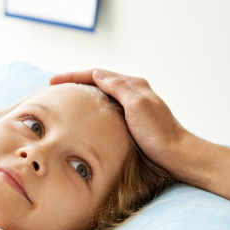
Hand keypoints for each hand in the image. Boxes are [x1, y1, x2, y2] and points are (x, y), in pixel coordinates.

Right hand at [49, 69, 196, 177]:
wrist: (176, 154)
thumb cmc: (158, 133)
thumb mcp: (137, 106)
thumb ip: (119, 87)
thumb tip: (98, 74)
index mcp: (133, 85)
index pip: (97, 74)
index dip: (73, 76)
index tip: (52, 81)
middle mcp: (133, 92)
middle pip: (99, 80)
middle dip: (75, 81)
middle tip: (54, 86)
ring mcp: (133, 105)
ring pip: (102, 92)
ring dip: (83, 91)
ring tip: (65, 97)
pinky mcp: (132, 119)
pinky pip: (107, 105)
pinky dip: (92, 105)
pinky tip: (85, 114)